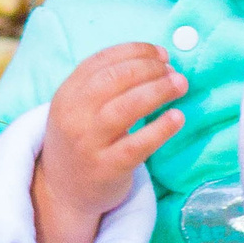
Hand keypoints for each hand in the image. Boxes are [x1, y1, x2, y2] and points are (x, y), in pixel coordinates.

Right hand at [32, 43, 185, 242]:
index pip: (102, 61)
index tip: (161, 53)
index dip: (136, 52)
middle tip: (173, 71)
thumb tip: (157, 61)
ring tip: (180, 85)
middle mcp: (74, 116)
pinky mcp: (107, 168)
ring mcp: (89, 143)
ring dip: (159, 91)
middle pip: (115, 80)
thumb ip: (105, 84)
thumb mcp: (78, 108)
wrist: (63, 191)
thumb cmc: (81, 140)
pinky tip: (177, 117)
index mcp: (67, 94)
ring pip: (127, 108)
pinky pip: (138, 144)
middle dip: (149, 69)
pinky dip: (161, 128)